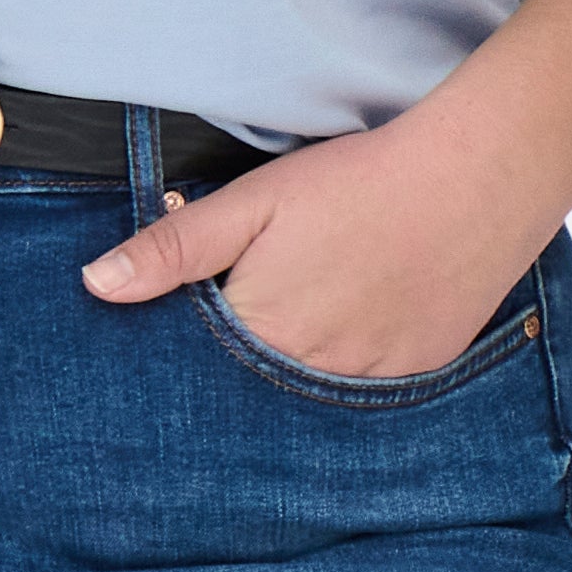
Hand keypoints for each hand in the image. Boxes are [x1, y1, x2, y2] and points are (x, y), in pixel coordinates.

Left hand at [80, 112, 551, 379]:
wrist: (473, 178)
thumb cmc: (356, 182)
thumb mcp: (253, 203)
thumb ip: (174, 250)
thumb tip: (97, 285)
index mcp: (261, 331)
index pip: (201, 365)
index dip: (189, 345)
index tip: (182, 330)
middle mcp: (311, 373)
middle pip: (254, 385)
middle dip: (240, 363)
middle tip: (264, 306)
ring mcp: (369, 379)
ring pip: (309, 392)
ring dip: (295, 368)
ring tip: (309, 313)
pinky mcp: (417, 373)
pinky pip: (366, 389)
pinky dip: (351, 365)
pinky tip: (357, 320)